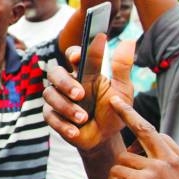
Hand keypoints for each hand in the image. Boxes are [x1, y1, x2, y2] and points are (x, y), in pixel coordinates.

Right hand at [42, 37, 135, 151]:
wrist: (106, 137)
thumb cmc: (113, 109)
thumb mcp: (122, 90)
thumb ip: (122, 67)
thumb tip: (129, 41)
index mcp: (84, 71)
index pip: (73, 54)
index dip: (73, 53)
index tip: (79, 57)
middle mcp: (67, 81)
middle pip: (54, 72)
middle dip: (65, 82)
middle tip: (80, 94)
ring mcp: (57, 98)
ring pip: (50, 94)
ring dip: (66, 107)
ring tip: (83, 118)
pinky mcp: (52, 115)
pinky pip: (49, 115)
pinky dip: (62, 123)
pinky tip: (75, 130)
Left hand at [108, 96, 178, 178]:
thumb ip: (175, 176)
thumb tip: (156, 169)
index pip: (162, 138)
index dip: (145, 132)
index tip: (135, 120)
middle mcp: (173, 161)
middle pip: (145, 129)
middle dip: (127, 112)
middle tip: (114, 101)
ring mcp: (158, 169)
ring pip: (125, 159)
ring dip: (119, 172)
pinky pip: (117, 172)